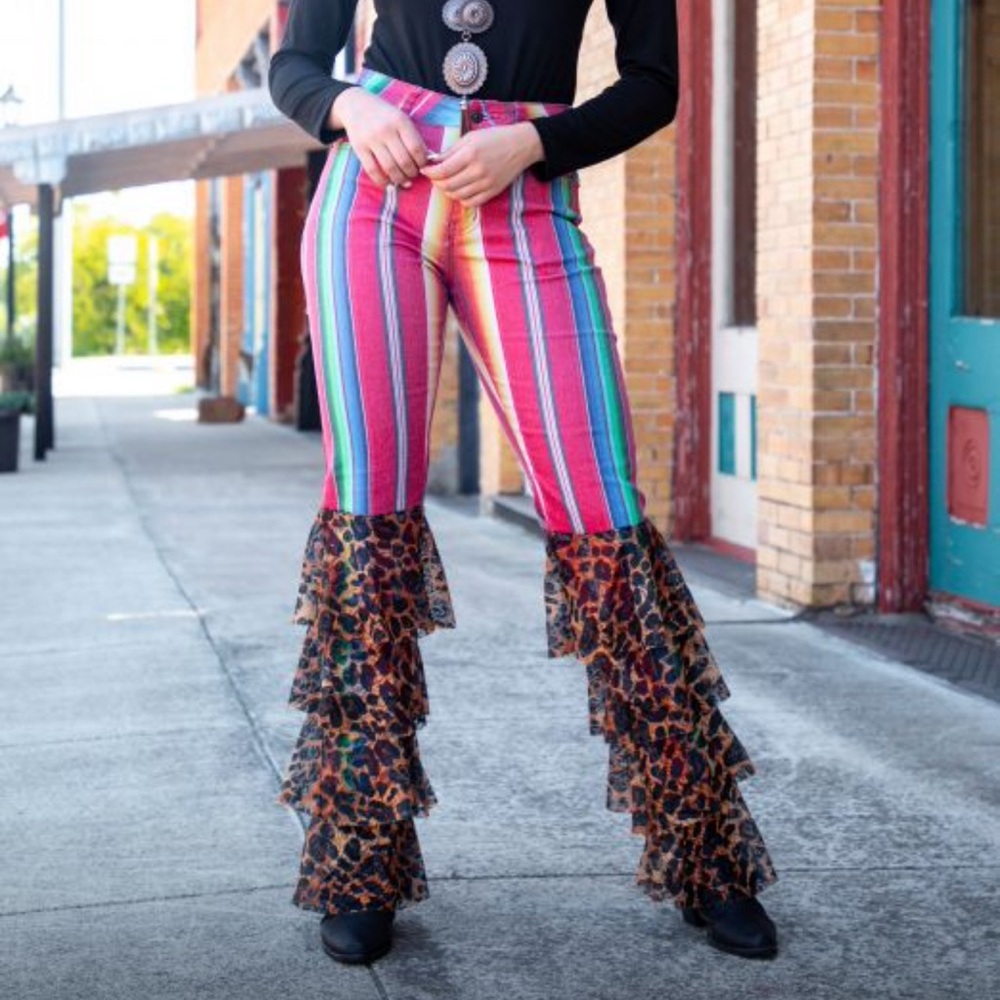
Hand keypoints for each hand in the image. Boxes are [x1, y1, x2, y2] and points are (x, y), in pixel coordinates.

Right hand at [330, 87, 428, 187]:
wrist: (356, 105)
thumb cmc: (385, 116)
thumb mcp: (401, 119)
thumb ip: (413, 137)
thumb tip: (426, 162)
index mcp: (400, 121)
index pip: (416, 149)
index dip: (422, 163)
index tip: (423, 167)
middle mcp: (386, 130)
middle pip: (404, 161)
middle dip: (412, 173)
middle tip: (413, 175)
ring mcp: (371, 139)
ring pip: (390, 168)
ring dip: (400, 179)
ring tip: (403, 181)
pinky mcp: (359, 147)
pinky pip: (373, 170)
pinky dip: (382, 181)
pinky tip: (388, 183)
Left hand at [419, 122, 544, 207]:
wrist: (521, 146)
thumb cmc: (495, 138)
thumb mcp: (471, 137)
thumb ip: (451, 150)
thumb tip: (434, 161)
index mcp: (470, 154)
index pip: (442, 170)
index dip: (430, 173)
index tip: (425, 170)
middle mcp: (477, 171)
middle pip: (448, 185)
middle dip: (437, 182)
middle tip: (435, 177)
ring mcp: (486, 184)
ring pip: (457, 195)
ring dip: (448, 191)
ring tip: (447, 182)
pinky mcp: (492, 192)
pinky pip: (471, 202)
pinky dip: (461, 198)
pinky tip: (460, 190)